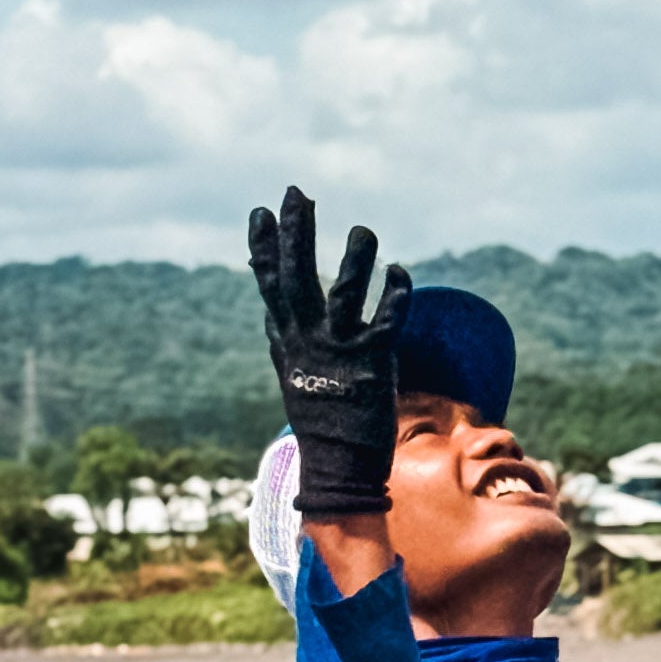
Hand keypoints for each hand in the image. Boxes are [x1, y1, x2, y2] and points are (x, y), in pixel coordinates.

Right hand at [246, 185, 410, 519]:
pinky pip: (386, 321)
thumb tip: (269, 312)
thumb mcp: (292, 373)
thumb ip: (283, 338)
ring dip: (353, 258)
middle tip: (297, 193)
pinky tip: (399, 270)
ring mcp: (339, 351)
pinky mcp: (371, 363)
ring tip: (362, 230)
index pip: (270, 286)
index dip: (265, 248)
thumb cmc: (320, 419)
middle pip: (298, 278)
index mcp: (288, 340)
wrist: (338, 467)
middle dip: (296, 234)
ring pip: (344, 294)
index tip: (260, 210)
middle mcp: (308, 341)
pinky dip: (394, 294)